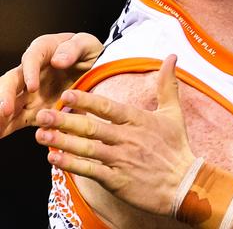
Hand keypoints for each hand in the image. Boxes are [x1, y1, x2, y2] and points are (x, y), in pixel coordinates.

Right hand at [0, 32, 101, 137]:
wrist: (96, 70)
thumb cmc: (88, 53)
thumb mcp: (87, 44)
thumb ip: (74, 49)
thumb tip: (58, 60)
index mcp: (44, 51)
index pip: (32, 58)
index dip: (30, 72)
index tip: (33, 87)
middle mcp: (31, 73)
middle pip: (11, 82)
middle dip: (4, 96)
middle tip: (5, 111)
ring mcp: (30, 94)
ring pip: (8, 103)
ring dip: (0, 115)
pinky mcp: (34, 110)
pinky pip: (15, 120)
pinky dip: (5, 128)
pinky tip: (0, 135)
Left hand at [35, 54, 195, 216]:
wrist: (184, 184)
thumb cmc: (177, 147)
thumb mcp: (174, 112)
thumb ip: (167, 84)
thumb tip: (172, 56)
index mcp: (139, 121)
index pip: (108, 108)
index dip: (86, 101)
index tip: (66, 94)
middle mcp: (128, 139)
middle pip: (92, 128)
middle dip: (65, 120)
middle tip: (42, 114)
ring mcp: (121, 160)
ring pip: (87, 149)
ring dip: (62, 141)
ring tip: (41, 134)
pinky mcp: (117, 180)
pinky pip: (90, 171)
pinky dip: (72, 165)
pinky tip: (54, 158)